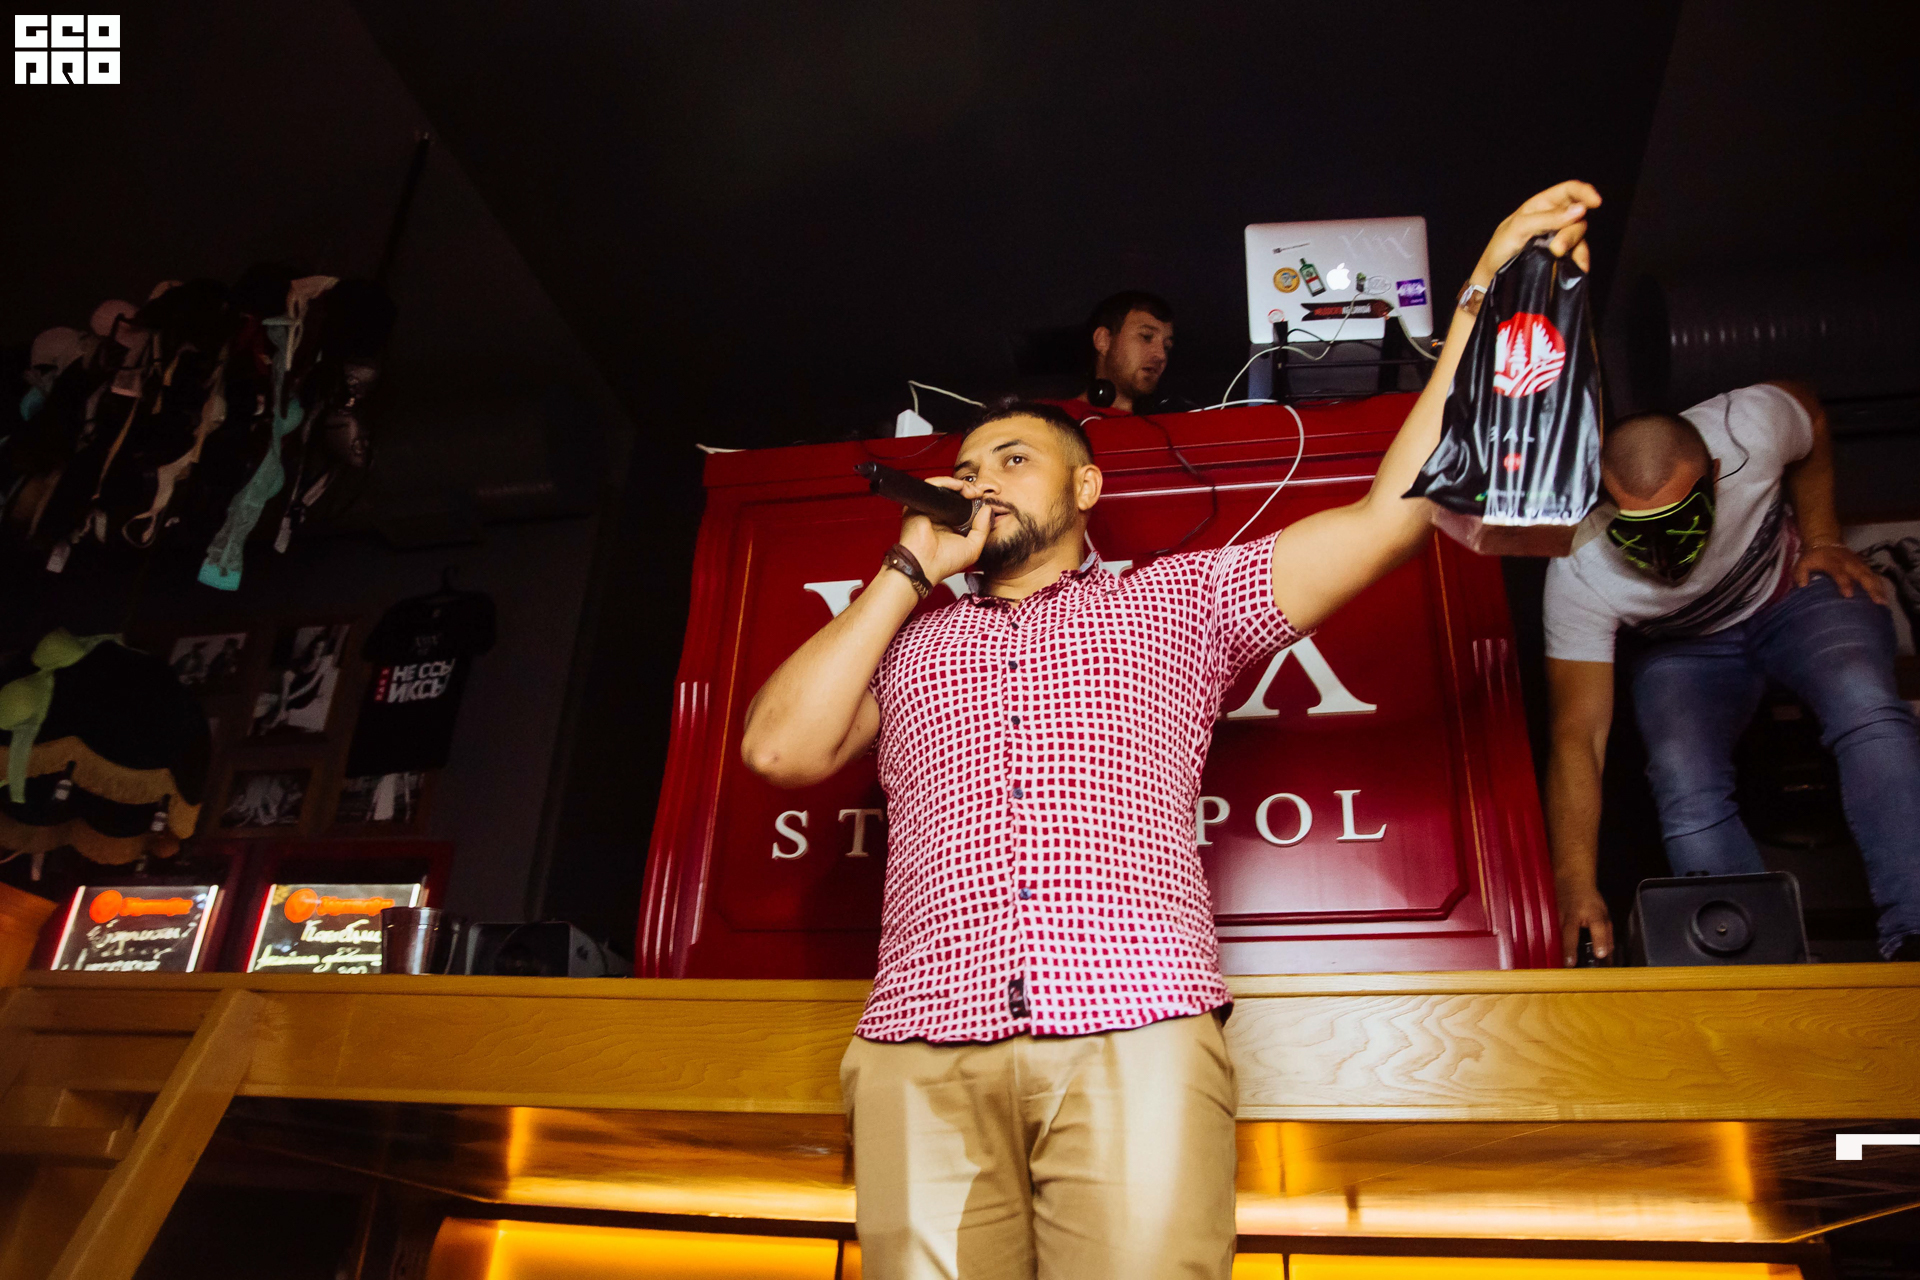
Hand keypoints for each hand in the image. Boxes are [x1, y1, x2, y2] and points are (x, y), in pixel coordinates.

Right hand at [896, 476, 991, 584]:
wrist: (925, 565)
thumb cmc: (944, 562)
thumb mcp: (973, 547)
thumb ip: (983, 528)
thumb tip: (988, 509)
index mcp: (949, 524)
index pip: (963, 505)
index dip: (974, 499)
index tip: (984, 498)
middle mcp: (938, 515)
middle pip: (955, 494)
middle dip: (969, 489)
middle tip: (979, 493)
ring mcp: (928, 509)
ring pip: (945, 487)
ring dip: (960, 485)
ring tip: (971, 492)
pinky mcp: (918, 504)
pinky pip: (933, 485)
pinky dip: (947, 482)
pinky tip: (959, 487)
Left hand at [1473, 180, 1602, 284]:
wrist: (1492, 278)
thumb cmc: (1500, 248)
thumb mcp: (1518, 228)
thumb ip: (1547, 218)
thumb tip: (1580, 210)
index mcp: (1542, 205)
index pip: (1569, 191)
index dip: (1584, 192)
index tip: (1596, 202)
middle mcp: (1554, 219)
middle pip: (1578, 216)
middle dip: (1571, 231)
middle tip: (1557, 248)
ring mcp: (1559, 237)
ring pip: (1579, 235)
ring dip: (1574, 246)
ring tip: (1557, 257)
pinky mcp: (1562, 256)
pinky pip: (1579, 254)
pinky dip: (1581, 260)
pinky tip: (1580, 267)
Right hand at [1556, 875, 1613, 966]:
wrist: (1570, 879)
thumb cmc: (1588, 898)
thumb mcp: (1603, 913)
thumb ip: (1605, 934)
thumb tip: (1606, 954)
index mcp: (1591, 912)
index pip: (1597, 926)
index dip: (1599, 940)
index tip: (1600, 955)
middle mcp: (1573, 914)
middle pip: (1569, 933)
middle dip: (1569, 950)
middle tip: (1570, 965)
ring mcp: (1558, 916)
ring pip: (1556, 935)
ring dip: (1558, 950)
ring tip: (1559, 968)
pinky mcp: (1549, 918)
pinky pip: (1550, 934)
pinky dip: (1552, 946)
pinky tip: (1552, 957)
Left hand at [1794, 541, 1892, 604]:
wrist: (1825, 541)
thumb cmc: (1813, 557)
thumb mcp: (1802, 563)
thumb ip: (1800, 573)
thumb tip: (1802, 585)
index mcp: (1833, 563)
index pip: (1840, 573)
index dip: (1844, 583)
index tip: (1849, 595)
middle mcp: (1849, 564)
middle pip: (1862, 575)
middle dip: (1871, 588)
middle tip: (1877, 602)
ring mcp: (1858, 564)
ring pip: (1871, 576)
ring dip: (1878, 588)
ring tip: (1883, 602)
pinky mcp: (1864, 566)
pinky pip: (1874, 576)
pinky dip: (1880, 585)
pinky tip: (1884, 597)